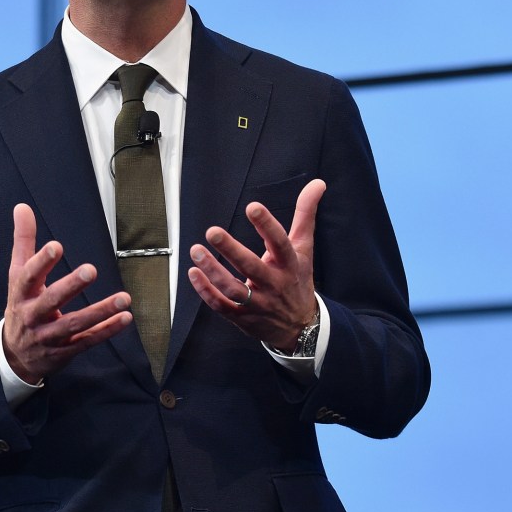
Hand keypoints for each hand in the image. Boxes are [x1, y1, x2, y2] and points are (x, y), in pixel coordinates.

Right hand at [2, 204, 131, 382]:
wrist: (15, 355)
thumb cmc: (21, 305)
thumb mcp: (17, 274)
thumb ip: (23, 240)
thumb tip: (22, 207)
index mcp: (21, 293)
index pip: (28, 276)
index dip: (41, 262)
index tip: (56, 246)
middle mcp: (33, 315)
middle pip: (51, 301)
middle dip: (71, 286)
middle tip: (90, 270)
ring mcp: (49, 336)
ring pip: (75, 324)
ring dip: (100, 311)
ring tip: (123, 298)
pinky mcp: (65, 350)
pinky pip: (87, 341)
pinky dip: (107, 330)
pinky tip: (125, 318)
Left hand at [187, 178, 324, 351]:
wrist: (301, 327)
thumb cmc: (298, 279)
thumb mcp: (304, 248)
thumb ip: (305, 214)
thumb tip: (317, 183)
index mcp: (290, 264)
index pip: (280, 243)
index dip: (267, 225)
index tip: (253, 207)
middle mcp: (274, 284)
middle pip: (252, 267)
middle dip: (231, 250)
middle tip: (212, 231)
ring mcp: (257, 303)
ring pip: (233, 288)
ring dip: (213, 270)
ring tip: (196, 250)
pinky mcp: (242, 317)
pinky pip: (221, 306)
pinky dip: (206, 292)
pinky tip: (193, 273)